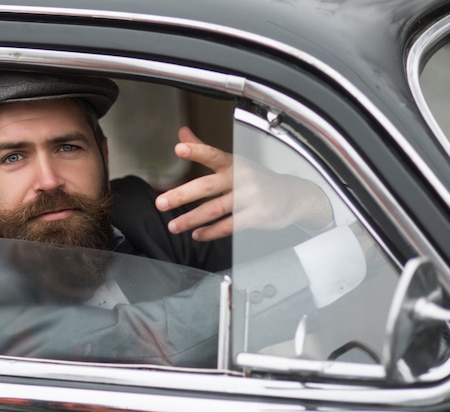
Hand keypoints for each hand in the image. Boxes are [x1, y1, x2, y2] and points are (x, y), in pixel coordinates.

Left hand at [155, 127, 332, 240]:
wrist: (294, 197)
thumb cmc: (259, 179)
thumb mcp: (235, 162)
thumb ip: (205, 149)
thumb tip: (182, 133)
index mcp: (233, 163)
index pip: (213, 154)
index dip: (197, 151)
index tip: (179, 148)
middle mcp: (241, 178)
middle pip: (208, 186)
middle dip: (182, 195)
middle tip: (161, 203)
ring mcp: (249, 198)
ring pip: (215, 209)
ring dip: (192, 219)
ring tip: (174, 226)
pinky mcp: (255, 216)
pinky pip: (229, 226)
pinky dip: (211, 232)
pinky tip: (198, 235)